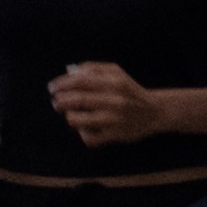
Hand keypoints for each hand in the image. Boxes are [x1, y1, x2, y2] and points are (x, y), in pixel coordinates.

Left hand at [48, 62, 162, 147]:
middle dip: (60, 101)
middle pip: (77, 100)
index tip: (52, 88)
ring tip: (70, 114)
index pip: (80, 81)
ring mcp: (114, 120)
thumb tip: (70, 72)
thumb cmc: (129, 90)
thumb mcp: (116, 72)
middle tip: (55, 102)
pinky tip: (85, 128)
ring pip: (78, 121)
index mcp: (114, 83)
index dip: (62, 84)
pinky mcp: (115, 136)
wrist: (154, 112)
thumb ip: (94, 68)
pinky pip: (89, 138)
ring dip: (69, 117)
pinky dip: (82, 133)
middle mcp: (114, 101)